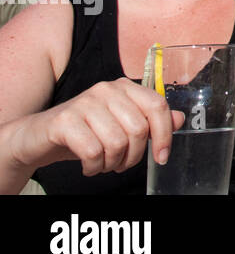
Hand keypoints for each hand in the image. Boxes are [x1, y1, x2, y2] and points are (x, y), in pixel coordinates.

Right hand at [19, 79, 184, 176]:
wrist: (37, 137)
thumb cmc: (84, 132)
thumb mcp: (120, 125)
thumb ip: (150, 120)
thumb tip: (179, 119)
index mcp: (124, 87)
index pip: (157, 105)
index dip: (164, 134)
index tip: (162, 157)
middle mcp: (106, 90)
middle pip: (138, 129)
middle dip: (134, 156)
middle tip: (121, 164)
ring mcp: (84, 102)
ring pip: (117, 142)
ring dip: (112, 163)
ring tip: (104, 164)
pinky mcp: (64, 121)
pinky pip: (93, 151)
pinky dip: (94, 167)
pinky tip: (88, 166)